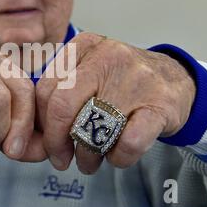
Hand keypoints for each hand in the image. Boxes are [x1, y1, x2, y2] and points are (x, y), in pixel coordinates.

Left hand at [36, 33, 195, 173]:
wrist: (172, 78)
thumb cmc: (119, 80)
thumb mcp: (87, 71)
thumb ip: (59, 92)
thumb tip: (34, 133)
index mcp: (83, 46)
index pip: (44, 89)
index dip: (41, 123)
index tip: (47, 142)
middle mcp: (107, 57)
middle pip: (62, 106)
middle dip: (55, 142)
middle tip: (60, 159)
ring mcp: (135, 79)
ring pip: (93, 128)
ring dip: (87, 156)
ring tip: (89, 161)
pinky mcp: (160, 104)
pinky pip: (128, 143)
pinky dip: (118, 158)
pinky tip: (116, 156)